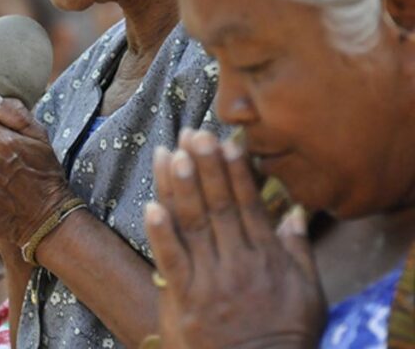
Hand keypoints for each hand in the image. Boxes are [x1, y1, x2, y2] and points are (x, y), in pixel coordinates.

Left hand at [145, 130, 325, 348]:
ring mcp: (209, 279)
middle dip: (206, 167)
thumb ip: (299, 251)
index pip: (248, 205)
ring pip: (193, 225)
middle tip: (193, 133)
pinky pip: (170, 260)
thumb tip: (294, 212)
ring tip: (171, 154)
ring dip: (181, 187)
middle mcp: (238, 263)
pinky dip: (160, 233)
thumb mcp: (309, 294)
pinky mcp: (184, 297)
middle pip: (218, 207)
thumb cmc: (285, 335)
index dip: (235, 172)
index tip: (226, 141)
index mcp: (267, 258)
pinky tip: (151, 205)